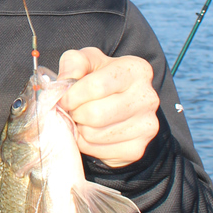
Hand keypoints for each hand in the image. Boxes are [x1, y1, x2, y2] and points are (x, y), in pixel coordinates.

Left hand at [56, 47, 159, 167]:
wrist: (116, 104)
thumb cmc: (98, 79)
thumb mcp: (86, 61)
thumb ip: (73, 63)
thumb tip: (65, 81)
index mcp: (136, 70)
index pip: (96, 86)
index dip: (72, 95)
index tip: (64, 98)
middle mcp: (147, 97)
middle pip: (95, 114)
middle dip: (75, 113)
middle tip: (73, 110)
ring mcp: (146, 126)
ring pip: (94, 134)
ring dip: (79, 128)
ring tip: (82, 120)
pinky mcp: (137, 149)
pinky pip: (98, 150)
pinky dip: (86, 144)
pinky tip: (90, 133)